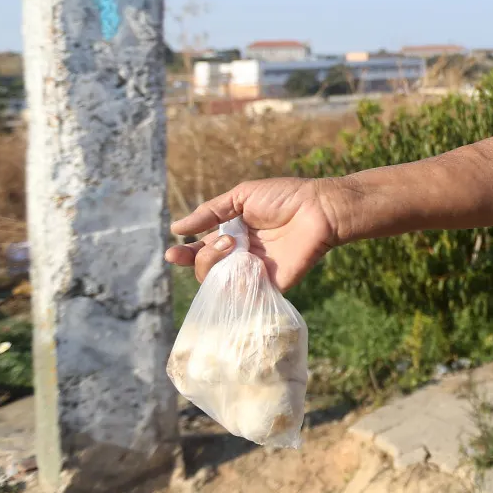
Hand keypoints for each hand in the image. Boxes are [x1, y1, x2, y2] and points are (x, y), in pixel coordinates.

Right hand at [165, 178, 341, 291]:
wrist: (319, 209)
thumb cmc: (285, 197)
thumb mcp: (242, 196)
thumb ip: (210, 212)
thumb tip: (176, 228)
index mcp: (233, 234)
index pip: (201, 250)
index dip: (185, 253)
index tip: (172, 252)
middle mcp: (240, 255)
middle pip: (205, 269)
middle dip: (199, 258)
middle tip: (221, 241)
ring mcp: (254, 272)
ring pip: (218, 283)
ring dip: (214, 265)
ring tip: (231, 244)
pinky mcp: (270, 285)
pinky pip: (242, 295)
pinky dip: (233, 284)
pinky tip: (238, 265)